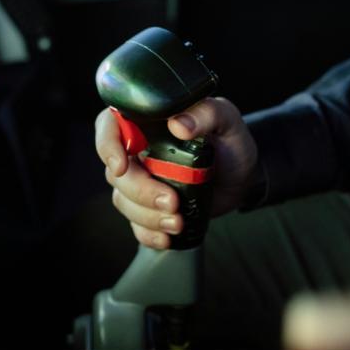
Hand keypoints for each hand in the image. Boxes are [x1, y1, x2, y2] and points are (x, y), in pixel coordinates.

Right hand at [95, 97, 259, 248]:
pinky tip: (168, 236)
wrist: (242, 176)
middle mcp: (137, 150)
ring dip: (147, 215)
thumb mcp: (227, 120)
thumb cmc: (230, 142)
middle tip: (171, 201)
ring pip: (123, 200)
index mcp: (146, 122)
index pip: (110, 125)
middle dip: (140, 191)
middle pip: (115, 172)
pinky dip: (149, 233)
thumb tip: (179, 124)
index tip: (121, 165)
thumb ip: (207, 113)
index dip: (107, 145)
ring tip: (178, 220)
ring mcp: (141, 180)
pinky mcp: (148, 206)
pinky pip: (136, 224)